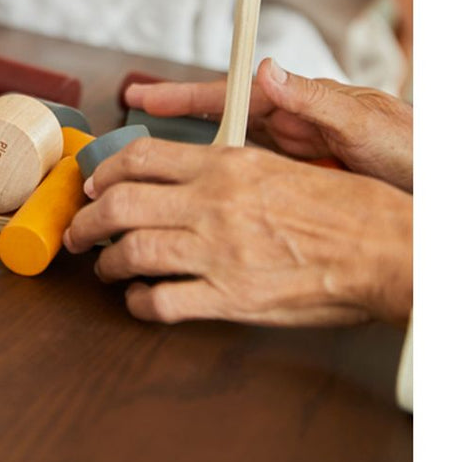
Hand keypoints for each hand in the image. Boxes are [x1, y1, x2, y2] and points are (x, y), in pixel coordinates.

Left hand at [62, 137, 411, 326]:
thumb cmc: (343, 206)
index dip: (106, 171)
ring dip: (106, 262)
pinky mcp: (230, 297)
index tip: (94, 183)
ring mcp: (218, 251)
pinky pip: (163, 302)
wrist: (383, 248)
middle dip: (87, 219)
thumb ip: (228, 167)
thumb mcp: (279, 165)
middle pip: (121, 204)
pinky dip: (139, 303)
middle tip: (79, 230)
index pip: (141, 157)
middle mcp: (213, 203)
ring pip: (132, 252)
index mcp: (226, 165)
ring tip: (104, 268)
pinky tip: (140, 301)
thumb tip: (191, 171)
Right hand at [125, 57, 412, 191]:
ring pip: (223, 153)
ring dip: (183, 160)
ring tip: (142, 176)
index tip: (142, 97)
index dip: (181, 96)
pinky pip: (244, 182)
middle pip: (214, 122)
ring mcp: (290, 154)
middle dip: (167, 126)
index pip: (228, 93)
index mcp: (298, 102)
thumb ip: (317, 99)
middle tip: (124, 137)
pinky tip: (191, 204)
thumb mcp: (367, 125)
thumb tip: (267, 70)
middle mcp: (287, 123)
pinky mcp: (296, 183)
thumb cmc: (416, 153)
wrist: (441, 197)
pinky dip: (214, 188)